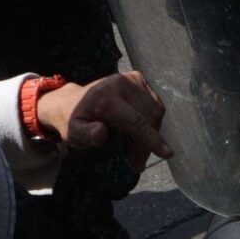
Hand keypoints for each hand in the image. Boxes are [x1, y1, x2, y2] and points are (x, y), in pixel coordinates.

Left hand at [37, 71, 170, 168]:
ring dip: (152, 131)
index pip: (135, 121)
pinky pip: (155, 102)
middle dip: (149, 142)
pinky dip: (153, 119)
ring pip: (155, 110)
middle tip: (138, 160)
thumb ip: (86, 135)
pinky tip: (141, 128)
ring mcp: (131, 78)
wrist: (72, 101)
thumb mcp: (73, 133)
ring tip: (137, 145)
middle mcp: (120, 84)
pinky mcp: (137, 78)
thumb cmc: (75, 121)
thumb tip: (101, 133)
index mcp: (105, 98)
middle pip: (148, 117)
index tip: (167, 153)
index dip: (152, 139)